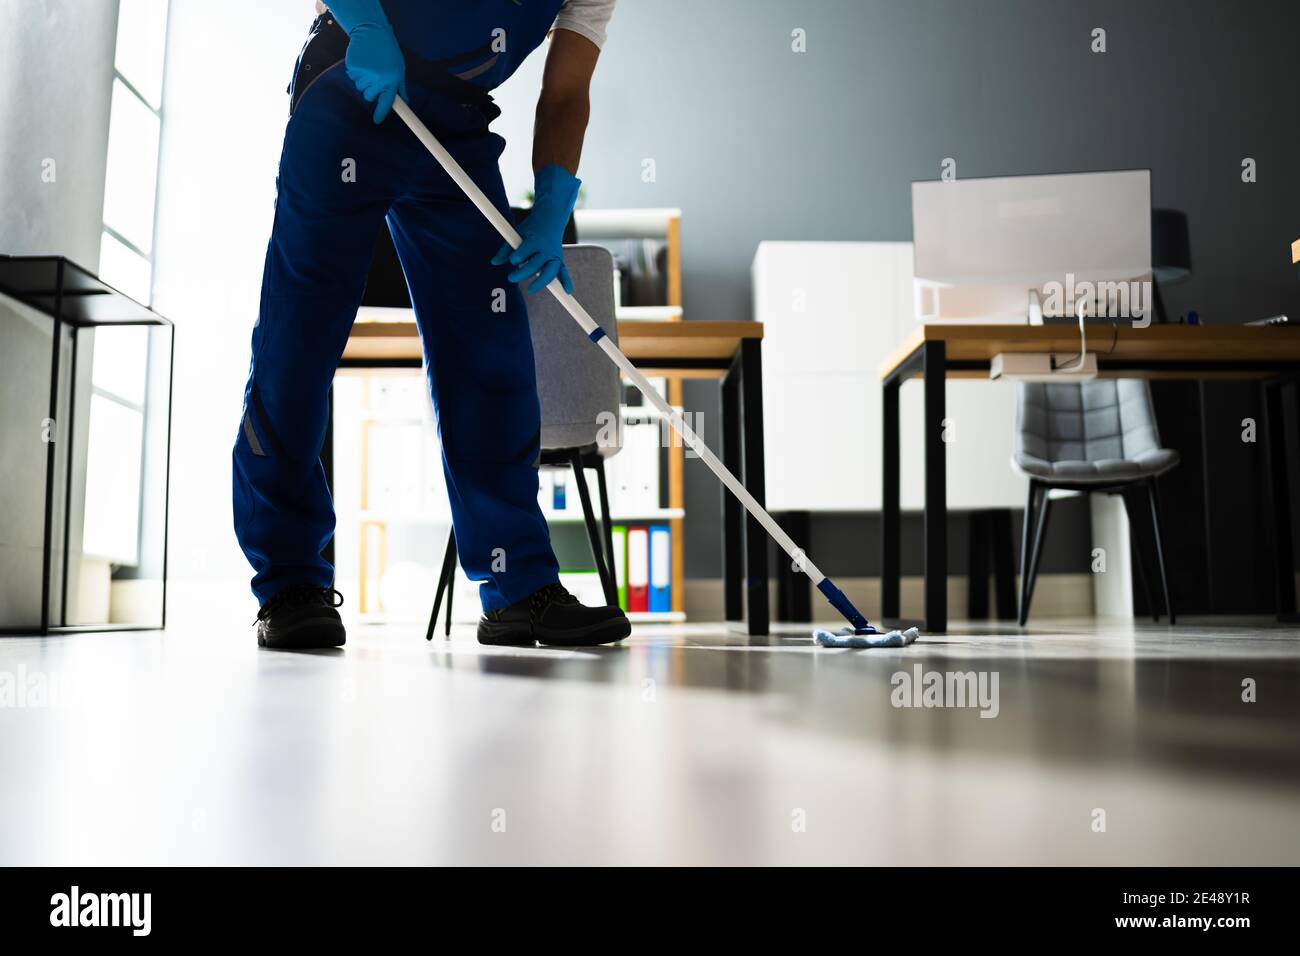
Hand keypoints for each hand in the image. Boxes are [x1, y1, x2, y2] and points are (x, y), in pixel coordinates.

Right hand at [344, 20, 406, 122]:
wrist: (372, 31)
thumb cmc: (388, 51)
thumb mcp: (399, 69)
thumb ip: (400, 87)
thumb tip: (405, 102)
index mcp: (391, 80)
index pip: (386, 102)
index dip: (381, 113)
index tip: (377, 121)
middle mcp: (377, 79)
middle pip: (369, 97)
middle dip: (371, 90)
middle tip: (376, 75)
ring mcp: (364, 74)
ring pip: (360, 88)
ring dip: (363, 80)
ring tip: (370, 65)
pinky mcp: (353, 68)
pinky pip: (352, 77)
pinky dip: (356, 72)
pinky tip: (362, 61)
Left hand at [491, 165, 580, 293]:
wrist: (551, 219)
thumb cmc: (531, 228)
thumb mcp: (517, 233)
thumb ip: (505, 248)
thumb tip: (494, 262)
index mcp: (536, 240)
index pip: (527, 250)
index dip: (519, 256)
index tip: (512, 260)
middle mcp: (547, 249)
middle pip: (537, 264)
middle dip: (524, 272)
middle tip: (510, 278)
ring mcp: (554, 255)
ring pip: (550, 271)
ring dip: (541, 281)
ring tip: (531, 290)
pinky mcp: (559, 260)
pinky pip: (563, 272)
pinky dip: (566, 281)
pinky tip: (567, 291)